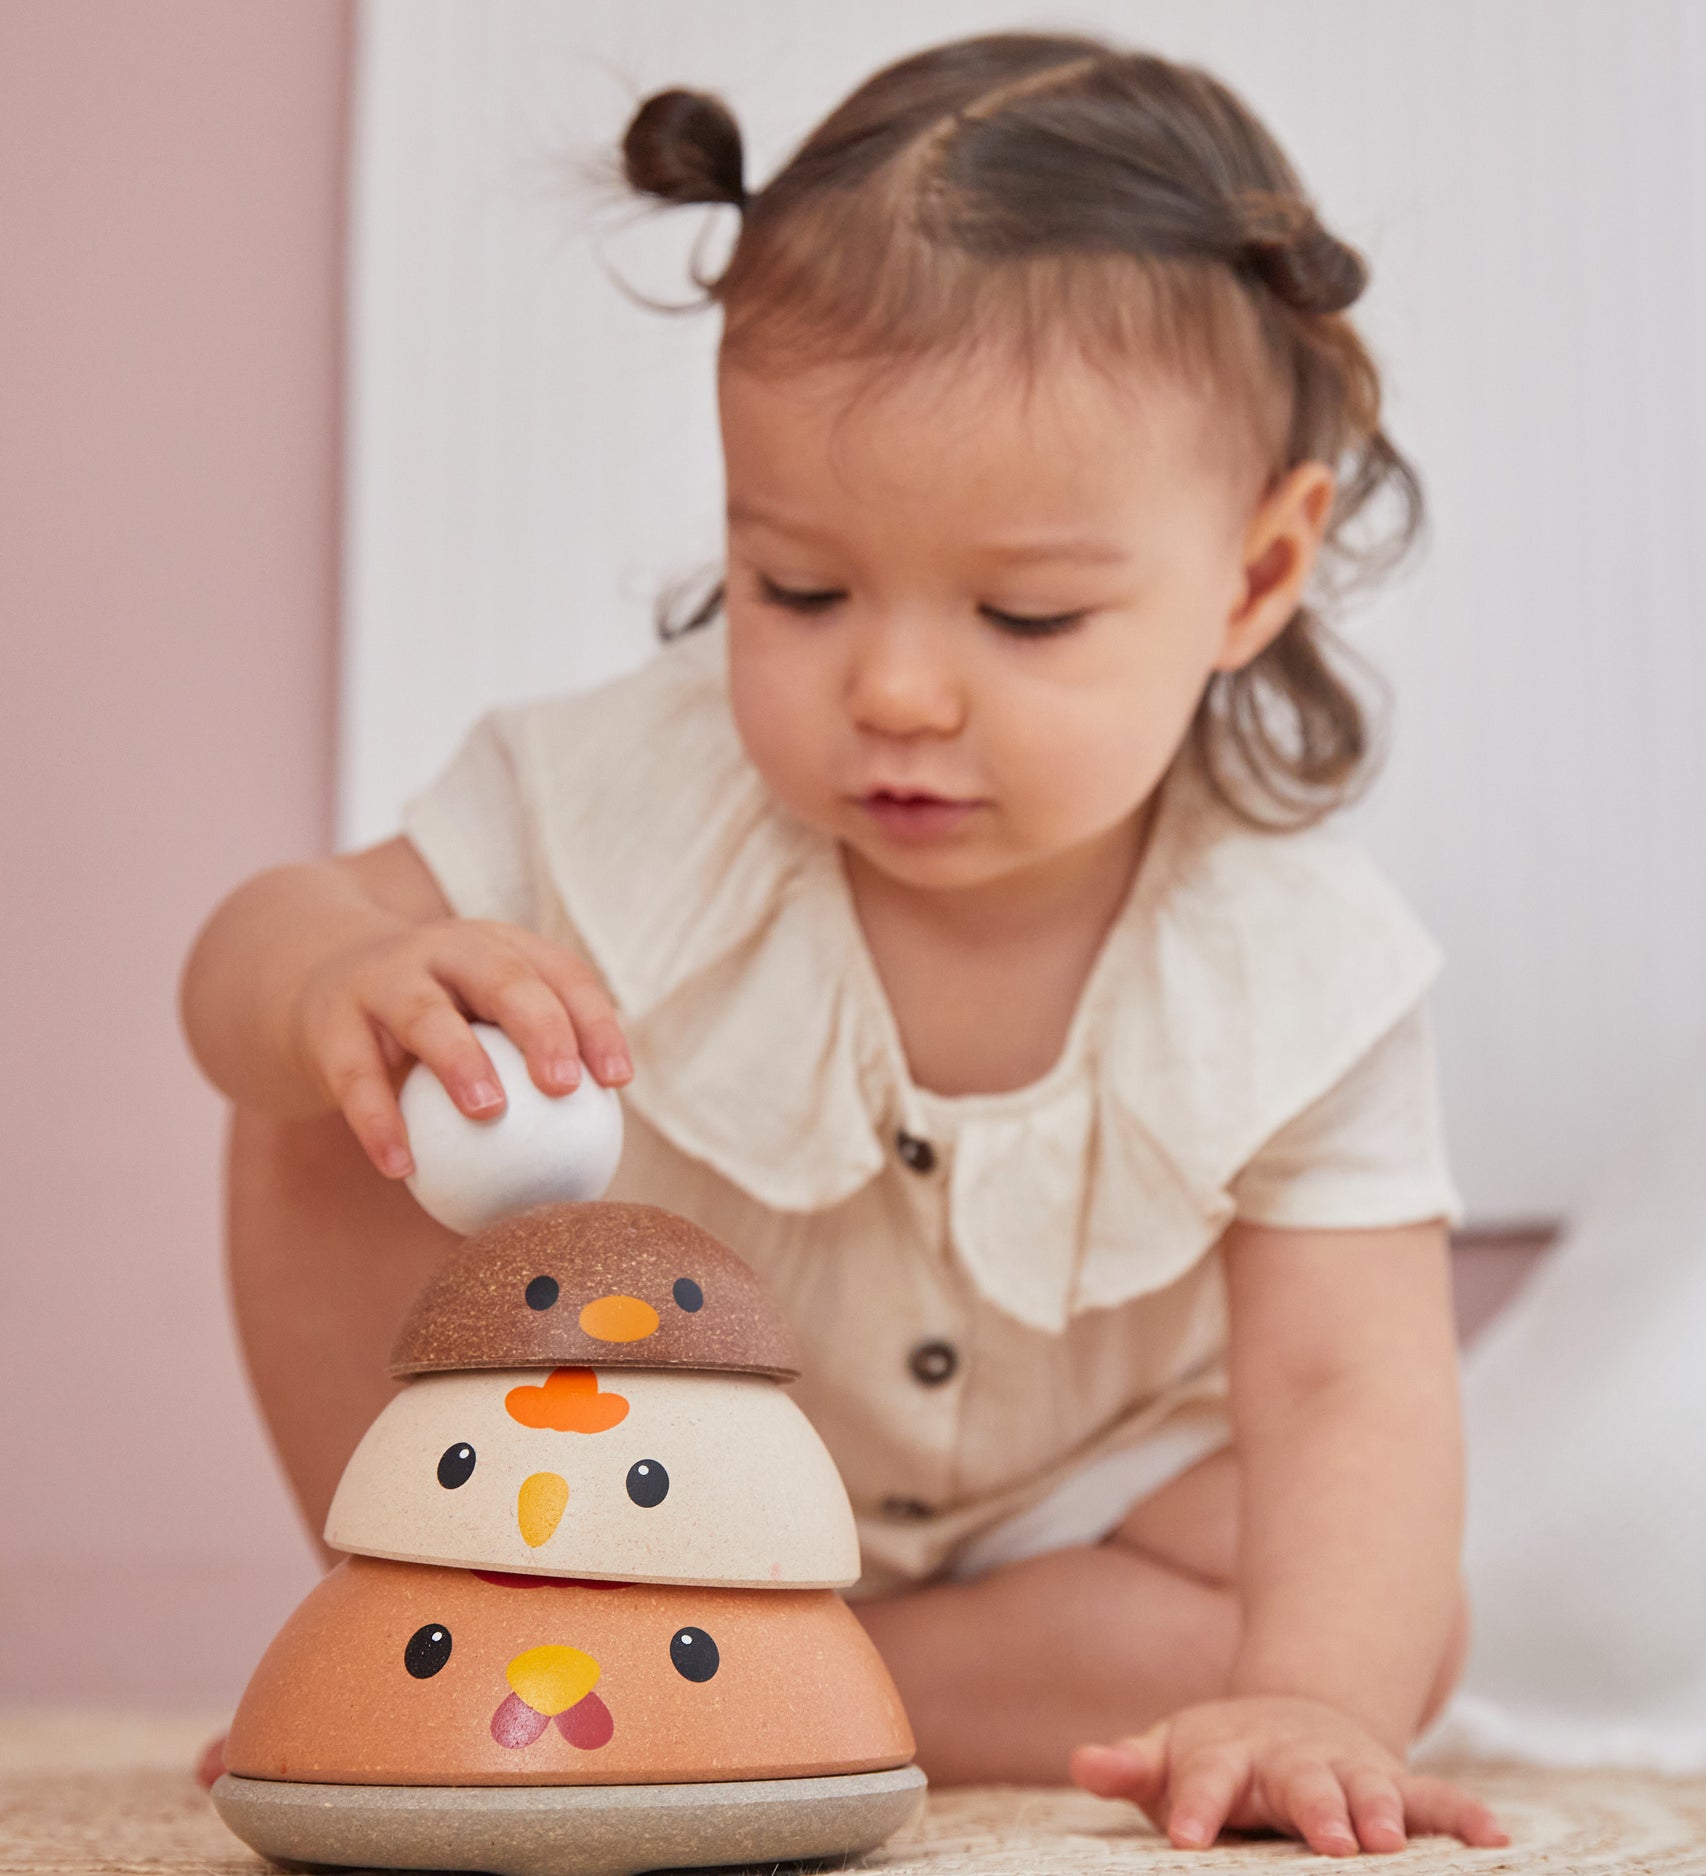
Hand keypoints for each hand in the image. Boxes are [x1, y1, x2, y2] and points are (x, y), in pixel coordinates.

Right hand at [292, 918, 630, 1178]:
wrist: (314, 989)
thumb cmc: (431, 1027)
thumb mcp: (480, 1025)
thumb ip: (529, 1072)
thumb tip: (595, 1161)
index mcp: (498, 949)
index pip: (561, 973)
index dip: (594, 1020)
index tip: (618, 1079)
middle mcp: (444, 951)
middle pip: (502, 977)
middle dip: (540, 1026)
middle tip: (563, 1085)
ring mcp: (383, 980)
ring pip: (426, 1013)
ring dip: (460, 1060)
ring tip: (490, 1110)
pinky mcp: (330, 1021)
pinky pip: (356, 1075)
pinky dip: (379, 1121)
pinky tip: (403, 1168)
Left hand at [1070, 1695, 1507, 1855]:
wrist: (1289, 1715)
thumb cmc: (1218, 1756)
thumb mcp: (1168, 1754)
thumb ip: (1129, 1764)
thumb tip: (1082, 1763)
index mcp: (1228, 1753)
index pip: (1204, 1778)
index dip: (1193, 1805)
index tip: (1183, 1836)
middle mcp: (1293, 1759)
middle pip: (1300, 1783)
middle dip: (1314, 1809)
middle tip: (1329, 1841)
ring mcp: (1348, 1769)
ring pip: (1371, 1788)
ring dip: (1382, 1812)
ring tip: (1390, 1839)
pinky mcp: (1393, 1784)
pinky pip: (1433, 1799)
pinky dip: (1464, 1815)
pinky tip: (1496, 1838)